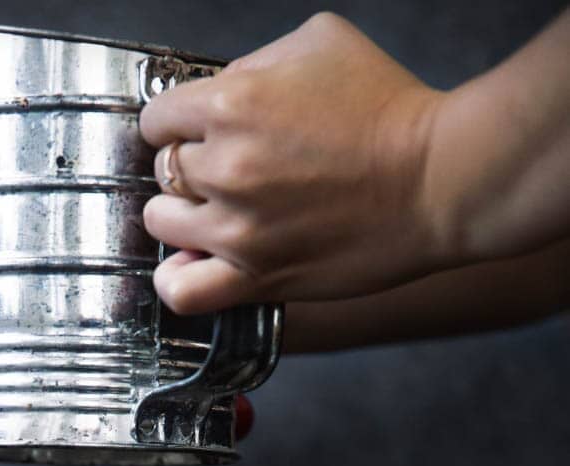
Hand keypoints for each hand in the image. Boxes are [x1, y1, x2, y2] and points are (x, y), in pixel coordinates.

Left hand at [139, 12, 443, 315]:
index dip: (176, 121)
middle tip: (224, 168)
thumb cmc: (390, 109)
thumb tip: (220, 91)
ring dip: (181, 216)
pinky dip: (177, 279)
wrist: (437, 179)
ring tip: (212, 212)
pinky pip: (183, 291)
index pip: (158, 117)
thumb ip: (254, 64)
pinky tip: (194, 262)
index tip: (195, 129)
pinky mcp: (256, 278)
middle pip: (162, 170)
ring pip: (162, 225)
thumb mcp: (318, 43)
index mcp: (232, 104)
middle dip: (189, 164)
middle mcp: (225, 168)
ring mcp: (237, 229)